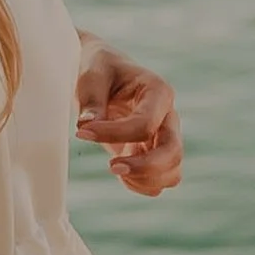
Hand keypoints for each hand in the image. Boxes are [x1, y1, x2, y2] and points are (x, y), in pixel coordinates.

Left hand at [74, 33, 183, 195]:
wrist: (103, 73)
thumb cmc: (98, 69)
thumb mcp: (91, 76)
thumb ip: (91, 100)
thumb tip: (87, 126)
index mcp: (158, 91)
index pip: (144, 124)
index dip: (112, 134)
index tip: (81, 132)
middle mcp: (168, 116)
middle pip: (172, 152)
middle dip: (143, 167)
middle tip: (110, 166)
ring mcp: (165, 137)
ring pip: (172, 173)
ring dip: (144, 179)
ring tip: (115, 167)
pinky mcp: (155, 153)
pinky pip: (160, 181)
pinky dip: (141, 185)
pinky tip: (119, 171)